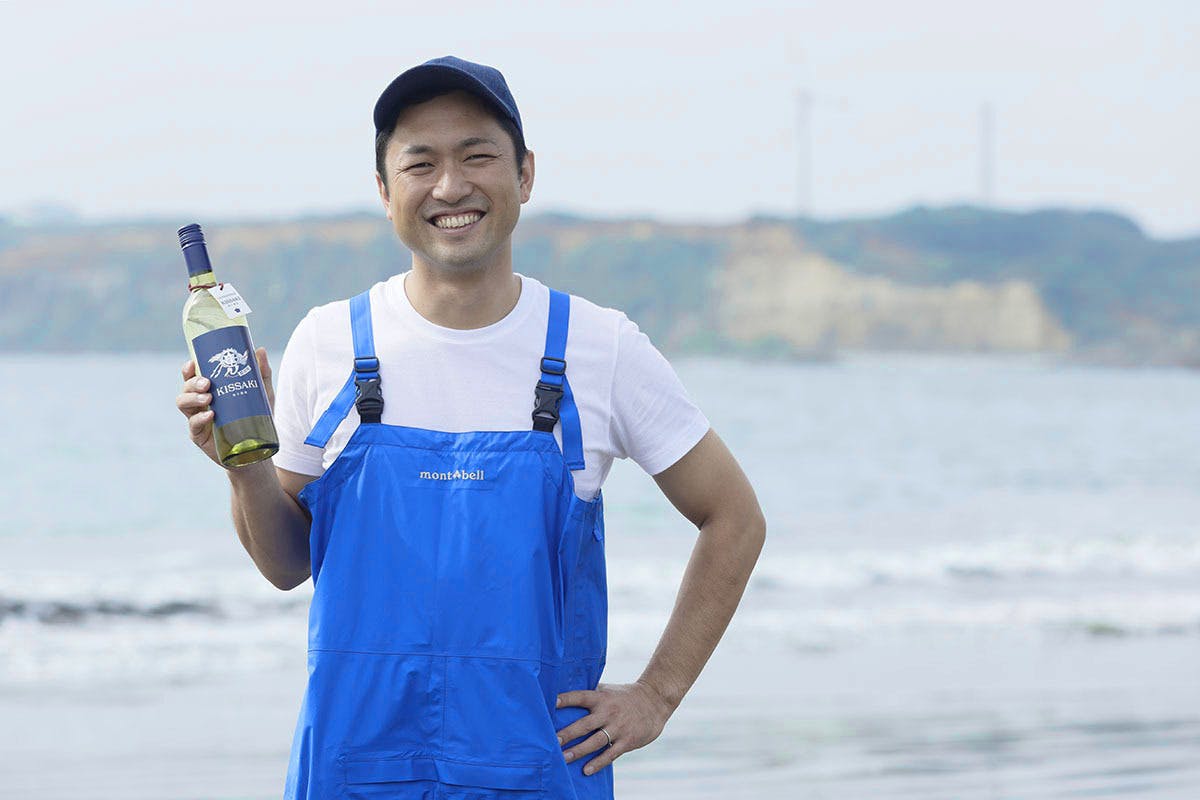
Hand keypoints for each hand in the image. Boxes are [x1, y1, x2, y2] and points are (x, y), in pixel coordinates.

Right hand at [176, 346, 274, 466]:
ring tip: (209, 397)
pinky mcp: (200, 436)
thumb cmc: (257, 418)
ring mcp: (198, 419)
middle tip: (208, 383)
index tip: (192, 363)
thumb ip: (261, 373)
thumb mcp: (262, 394)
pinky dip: (200, 418)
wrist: (258, 449)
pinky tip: (210, 414)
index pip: (192, 377)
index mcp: (210, 390)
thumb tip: (259, 349)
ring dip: (192, 398)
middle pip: (185, 388)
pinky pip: (193, 426)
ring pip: (183, 404)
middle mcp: (200, 403)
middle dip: (192, 383)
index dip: (188, 369)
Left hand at [555, 680, 674, 775]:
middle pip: (584, 724)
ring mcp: (618, 728)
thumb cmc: (626, 696)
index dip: (566, 699)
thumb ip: (591, 695)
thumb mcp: (609, 690)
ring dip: (578, 751)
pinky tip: (586, 770)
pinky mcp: (627, 741)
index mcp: (601, 698)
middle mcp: (608, 712)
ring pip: (595, 741)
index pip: (580, 697)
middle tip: (552, 741)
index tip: (551, 702)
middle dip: (568, 733)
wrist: (655, 701)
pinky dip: (598, 763)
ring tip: (563, 758)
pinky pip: (611, 754)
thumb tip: (566, 695)